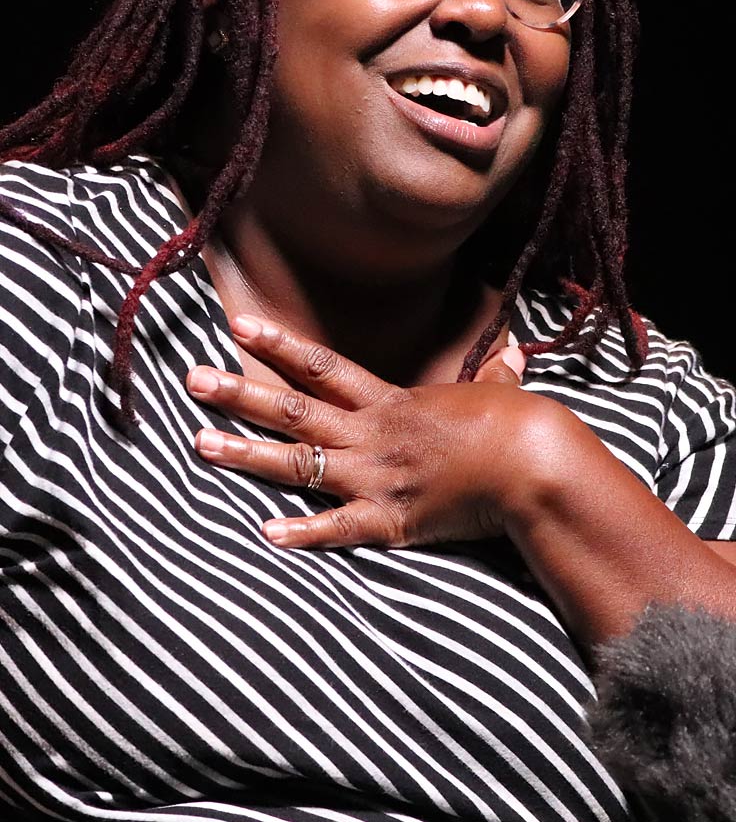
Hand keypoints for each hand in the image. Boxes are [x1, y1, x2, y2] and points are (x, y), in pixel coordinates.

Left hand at [187, 316, 563, 550]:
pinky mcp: (390, 520)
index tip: (237, 327)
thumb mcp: (496, 392)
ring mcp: (376, 477)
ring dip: (246, 454)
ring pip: (299, 463)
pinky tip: (264, 532)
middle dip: (240, 393)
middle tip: (192, 380)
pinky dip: (303, 532)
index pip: (322, 365)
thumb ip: (494, 374)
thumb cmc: (515, 428)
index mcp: (390, 402)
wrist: (533, 468)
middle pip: (294, 409)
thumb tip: (515, 351)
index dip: (278, 345)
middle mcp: (372, 434)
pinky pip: (338, 527)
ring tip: (199, 445)